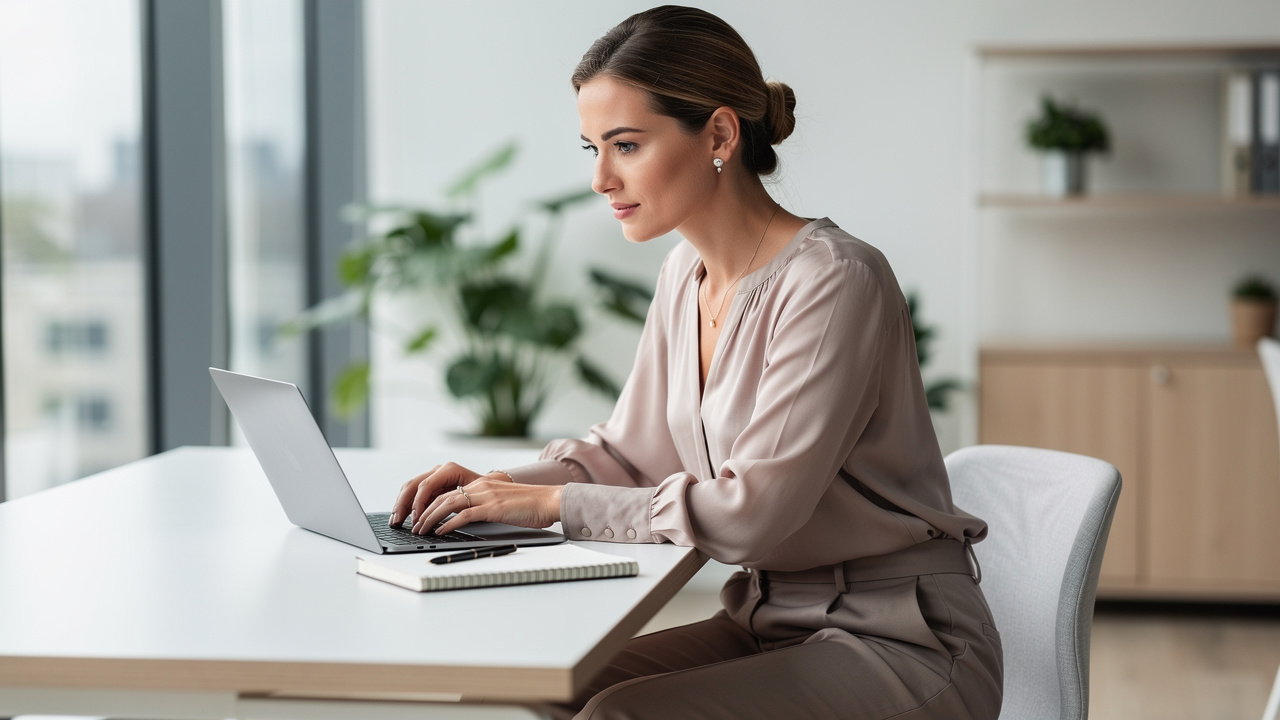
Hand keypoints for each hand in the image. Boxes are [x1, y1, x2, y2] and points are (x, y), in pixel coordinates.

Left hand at [388, 462, 561, 535]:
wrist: (550, 501)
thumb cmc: (531, 506)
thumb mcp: (503, 503)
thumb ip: (486, 506)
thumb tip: (468, 519)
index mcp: (482, 484)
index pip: (448, 492)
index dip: (431, 505)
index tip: (420, 517)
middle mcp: (481, 487)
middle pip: (443, 497)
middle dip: (424, 512)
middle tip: (414, 525)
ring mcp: (486, 496)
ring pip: (448, 504)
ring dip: (431, 518)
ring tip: (421, 530)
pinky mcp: (493, 507)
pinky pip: (464, 515)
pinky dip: (448, 524)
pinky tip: (440, 531)